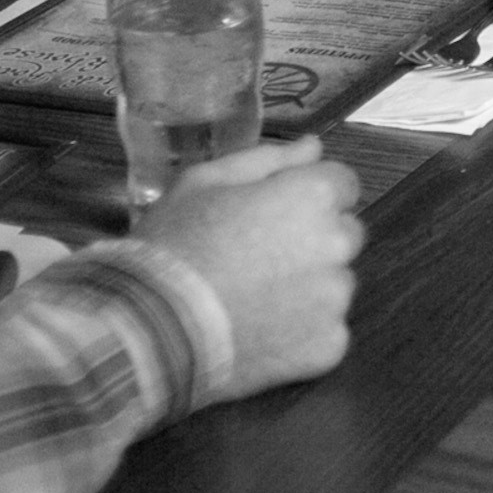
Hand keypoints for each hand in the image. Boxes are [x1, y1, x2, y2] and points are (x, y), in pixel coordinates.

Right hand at [134, 137, 362, 403]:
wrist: (149, 329)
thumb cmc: (174, 244)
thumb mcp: (204, 183)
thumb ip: (267, 160)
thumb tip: (313, 146)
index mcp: (314, 195)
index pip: (342, 185)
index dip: (307, 196)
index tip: (272, 214)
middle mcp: (338, 243)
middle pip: (344, 234)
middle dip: (313, 239)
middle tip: (258, 258)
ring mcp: (336, 299)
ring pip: (335, 284)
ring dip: (310, 287)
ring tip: (254, 300)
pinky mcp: (329, 346)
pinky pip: (327, 331)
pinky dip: (302, 334)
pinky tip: (260, 333)